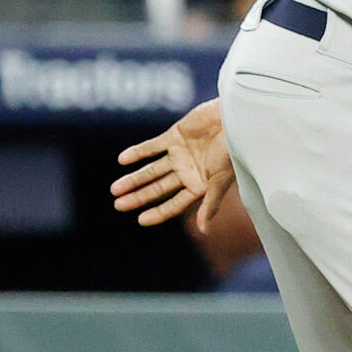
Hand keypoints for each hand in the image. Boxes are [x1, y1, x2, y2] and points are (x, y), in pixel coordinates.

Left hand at [112, 99, 234, 228]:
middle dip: (139, 197)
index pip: (175, 203)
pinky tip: (123, 160)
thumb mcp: (221, 180)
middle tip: (118, 205)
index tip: (140, 220)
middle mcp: (188, 172)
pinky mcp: (175, 136)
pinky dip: (138, 153)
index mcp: (200, 185)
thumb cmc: (234, 151)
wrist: (236, 120)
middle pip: (158, 188)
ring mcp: (180, 154)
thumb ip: (210, 203)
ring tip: (115, 189)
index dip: (158, 212)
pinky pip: (152, 146)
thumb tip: (203, 231)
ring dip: (134, 178)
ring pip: (152, 170)